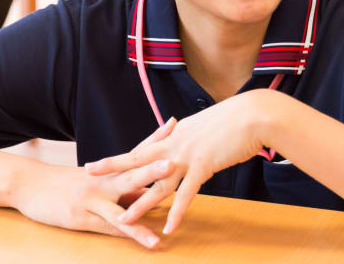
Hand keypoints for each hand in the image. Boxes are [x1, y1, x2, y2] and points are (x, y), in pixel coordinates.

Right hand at [12, 118, 177, 247]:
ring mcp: (93, 199)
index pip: (137, 149)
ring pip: (123, 206)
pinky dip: (131, 233)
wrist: (29, 184)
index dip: (156, 137)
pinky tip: (150, 240)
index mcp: (110, 169)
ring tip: (169, 213)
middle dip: (154, 169)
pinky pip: (111, 227)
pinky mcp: (82, 217)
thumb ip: (124, 184)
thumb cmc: (67, 181)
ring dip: (145, 209)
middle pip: (132, 173)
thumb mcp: (97, 178)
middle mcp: (104, 181)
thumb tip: (150, 189)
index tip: (175, 124)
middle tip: (175, 161)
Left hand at [85, 90, 274, 234]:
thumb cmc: (238, 118)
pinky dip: (177, 213)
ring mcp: (187, 156)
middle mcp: (176, 144)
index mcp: (177, 134)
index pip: (145, 148)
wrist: (254, 115)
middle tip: (89, 174)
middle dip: (113, 168)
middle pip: (138, 160)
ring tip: (123, 220)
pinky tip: (169, 228)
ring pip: (157, 184)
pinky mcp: (203, 166)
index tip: (101, 161)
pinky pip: (186, 194)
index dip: (124, 157)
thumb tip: (194, 141)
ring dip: (140, 204)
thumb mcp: (209, 125)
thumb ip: (197, 136)